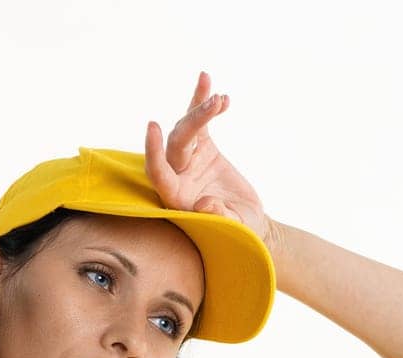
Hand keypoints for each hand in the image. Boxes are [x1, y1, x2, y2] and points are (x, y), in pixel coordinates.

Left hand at [143, 70, 272, 246]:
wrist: (248, 224)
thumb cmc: (237, 233)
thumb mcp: (233, 228)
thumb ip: (218, 217)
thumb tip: (203, 203)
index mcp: (175, 197)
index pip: (158, 171)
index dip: (154, 151)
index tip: (154, 127)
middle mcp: (176, 175)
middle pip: (176, 144)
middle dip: (193, 123)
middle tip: (214, 105)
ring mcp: (188, 159)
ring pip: (186, 129)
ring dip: (201, 110)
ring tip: (220, 99)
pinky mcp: (203, 148)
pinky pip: (199, 122)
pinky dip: (202, 102)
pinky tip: (205, 79)